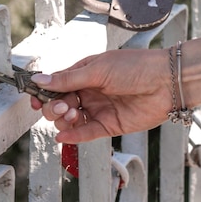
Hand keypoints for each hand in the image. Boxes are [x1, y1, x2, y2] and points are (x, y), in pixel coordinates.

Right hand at [30, 48, 171, 142]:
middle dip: (54, 106)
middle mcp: (90, 90)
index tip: (34, 99)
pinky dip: (73, 135)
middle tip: (63, 105)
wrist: (166, 83)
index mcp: (85, 72)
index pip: (57, 83)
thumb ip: (68, 79)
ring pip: (70, 119)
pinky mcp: (109, 125)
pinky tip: (62, 135)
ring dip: (64, 119)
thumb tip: (39, 79)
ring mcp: (99, 108)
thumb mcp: (98, 70)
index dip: (44, 92)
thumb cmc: (135, 67)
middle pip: (60, 102)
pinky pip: (86, 132)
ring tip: (71, 114)